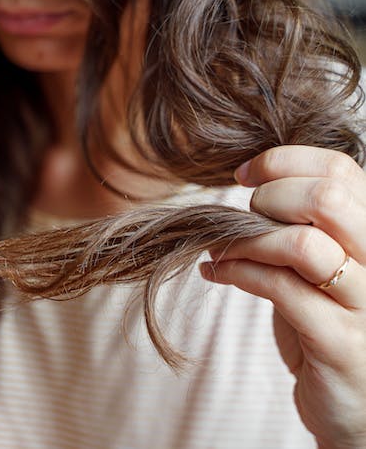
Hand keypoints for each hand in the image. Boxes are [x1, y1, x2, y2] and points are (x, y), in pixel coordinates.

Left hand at [199, 146, 365, 448]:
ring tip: (220, 248)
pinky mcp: (339, 341)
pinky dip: (236, 273)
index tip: (244, 174)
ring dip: (246, 239)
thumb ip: (303, 225)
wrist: (359, 406)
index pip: (340, 169)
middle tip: (243, 216)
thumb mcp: (324, 265)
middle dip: (269, 197)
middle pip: (327, 197)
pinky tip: (216, 272)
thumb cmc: (332, 324)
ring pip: (302, 244)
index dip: (283, 162)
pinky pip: (279, 289)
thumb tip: (252, 186)